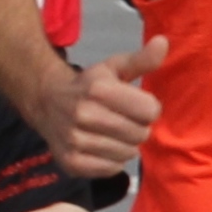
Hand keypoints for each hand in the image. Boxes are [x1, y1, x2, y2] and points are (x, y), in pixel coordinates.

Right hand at [44, 32, 167, 178]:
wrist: (47, 103)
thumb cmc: (89, 85)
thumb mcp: (114, 68)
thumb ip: (142, 59)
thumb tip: (163, 42)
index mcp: (99, 90)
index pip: (150, 111)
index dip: (147, 108)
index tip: (135, 105)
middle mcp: (85, 115)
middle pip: (140, 134)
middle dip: (137, 128)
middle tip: (123, 120)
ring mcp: (75, 141)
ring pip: (127, 153)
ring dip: (125, 145)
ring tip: (111, 133)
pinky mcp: (71, 162)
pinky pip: (111, 169)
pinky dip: (112, 161)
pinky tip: (102, 147)